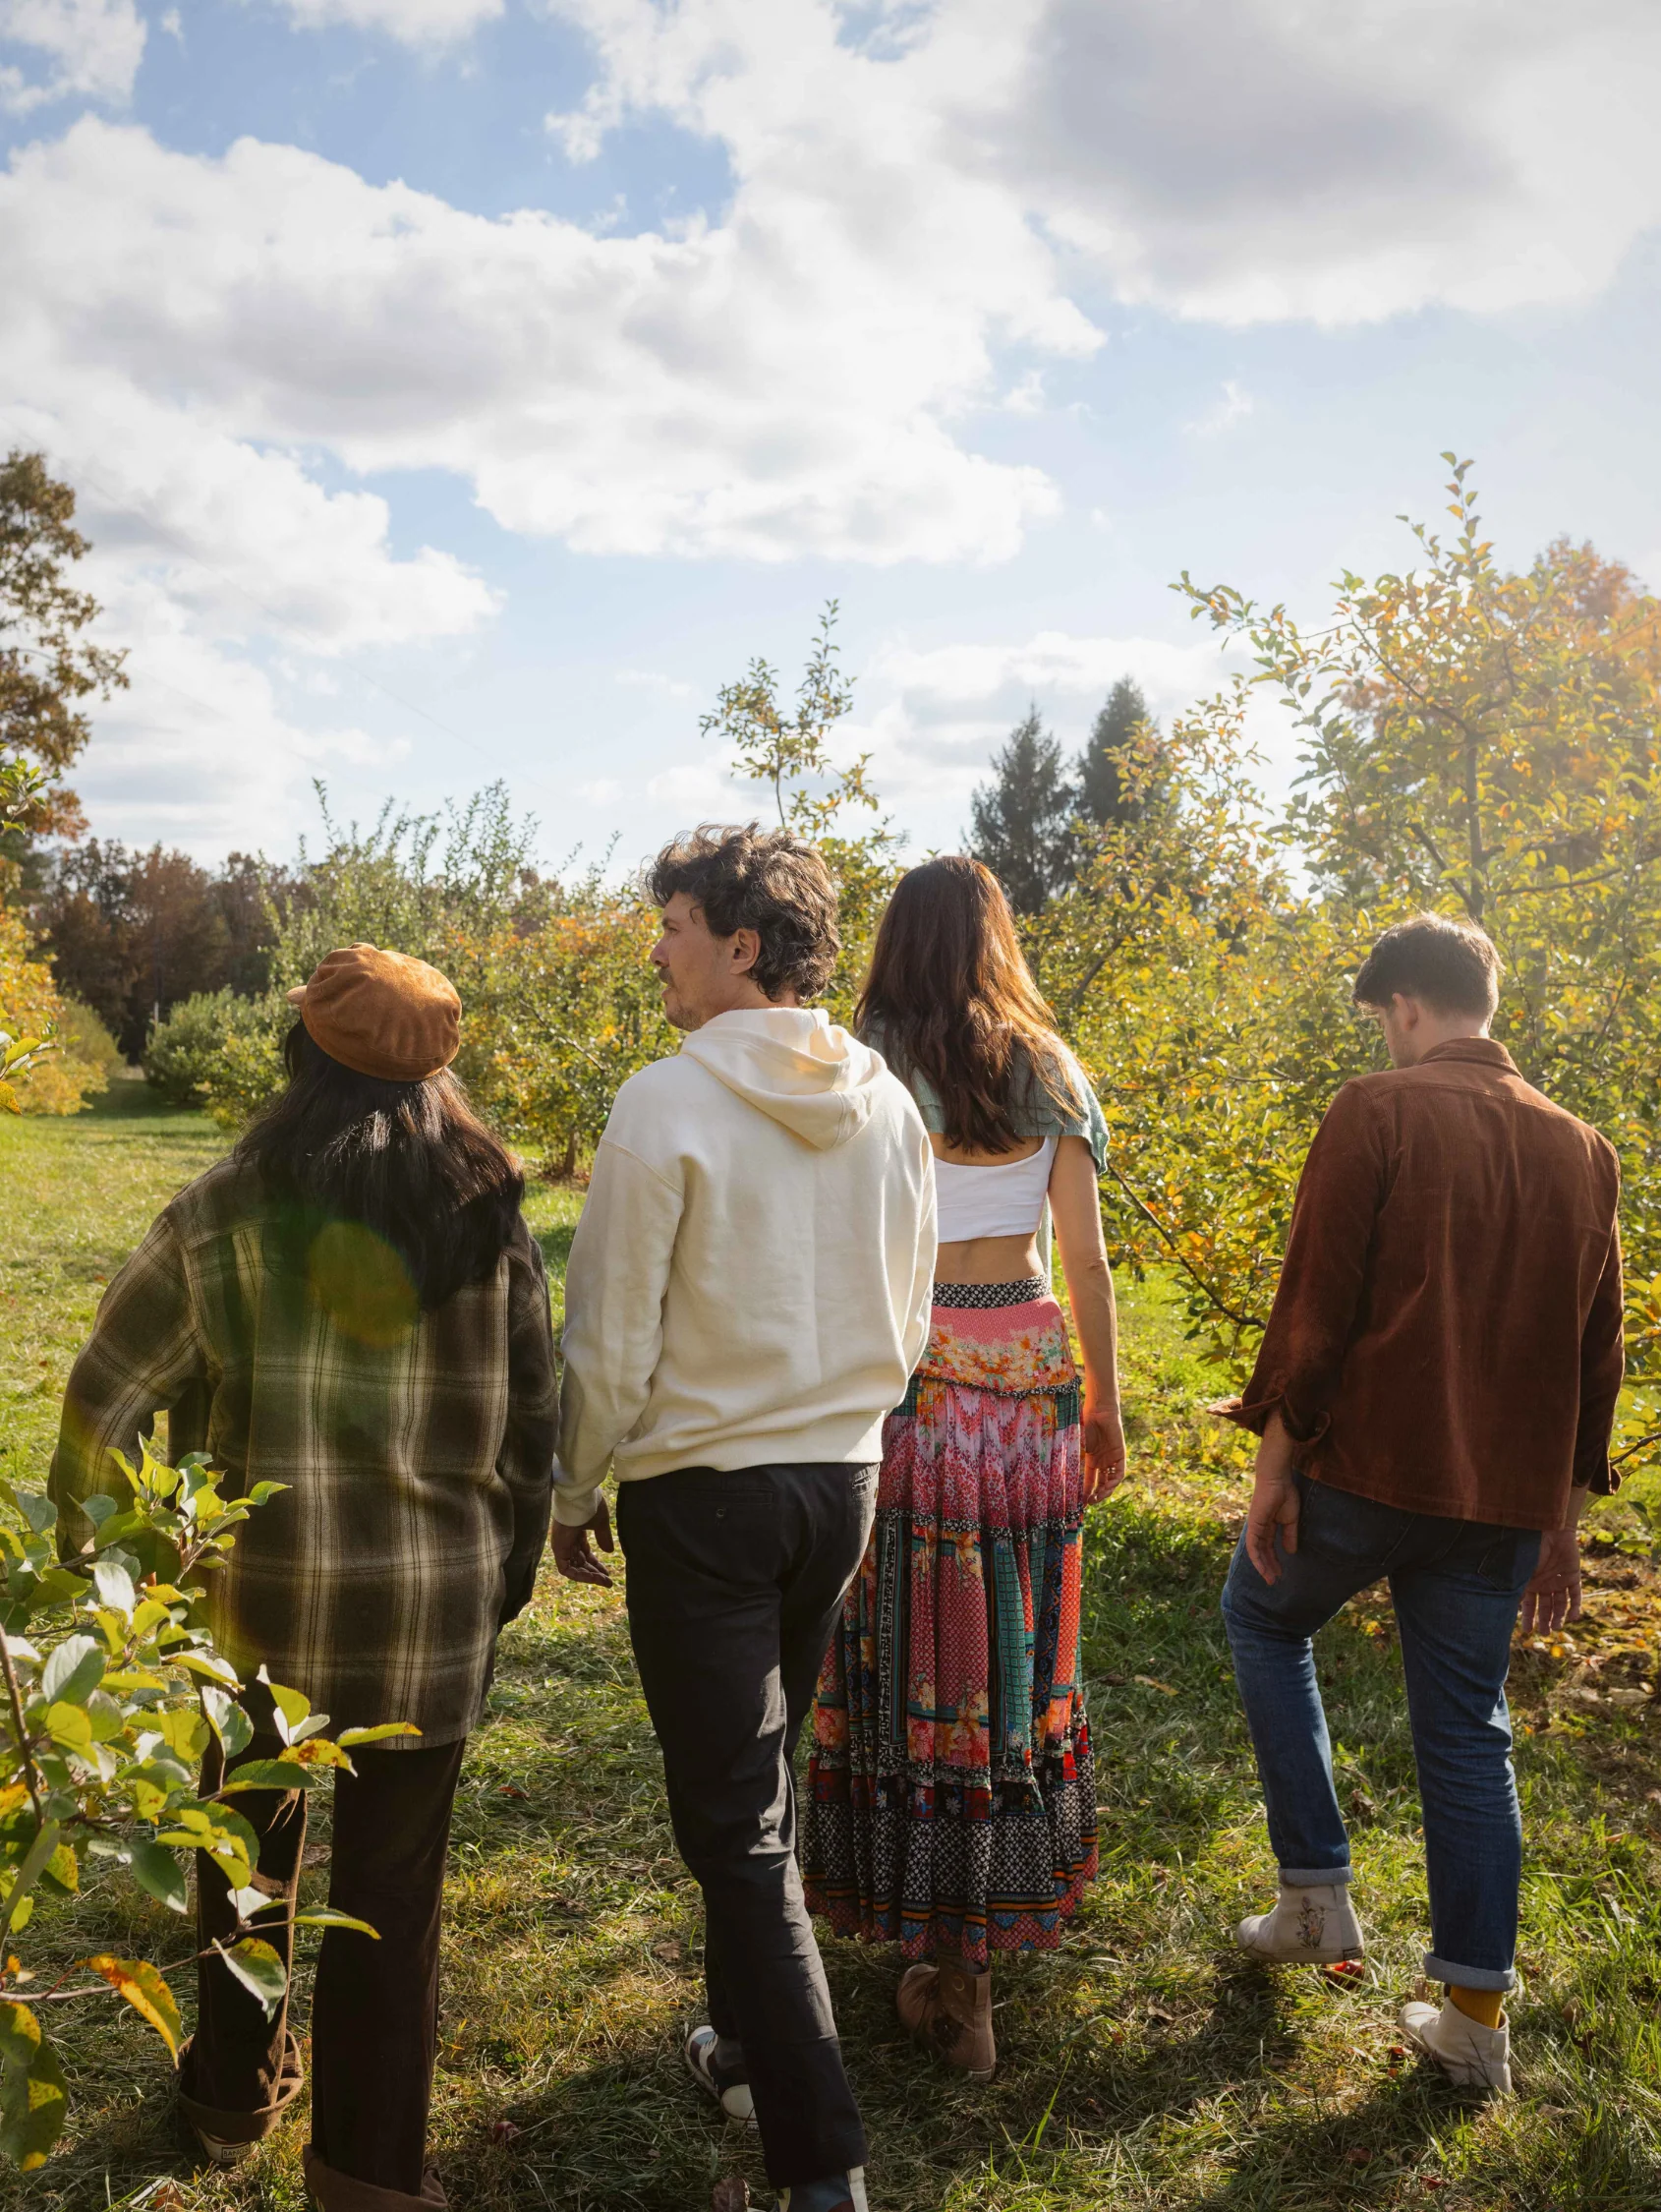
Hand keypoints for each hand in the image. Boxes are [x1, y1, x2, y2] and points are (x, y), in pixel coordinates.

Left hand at [551, 1498, 613, 1587]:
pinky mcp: (558, 1549)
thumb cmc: (589, 1505)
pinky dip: (579, 1575)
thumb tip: (609, 1551)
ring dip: (589, 1576)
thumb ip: (604, 1537)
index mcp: (576, 1532)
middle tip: (608, 1581)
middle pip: (580, 1562)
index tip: (607, 1573)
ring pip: (574, 1568)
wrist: (580, 1496)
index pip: (584, 1553)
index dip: (596, 1564)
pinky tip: (593, 1578)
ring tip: (605, 1581)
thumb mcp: (601, 1523)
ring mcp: (562, 1545)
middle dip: (594, 1573)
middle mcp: (567, 1540)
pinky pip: (566, 1569)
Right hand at [1081, 1397, 1126, 1502]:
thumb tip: (1057, 1474)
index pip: (1090, 1480)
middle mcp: (1102, 1461)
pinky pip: (1120, 1472)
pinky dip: (1115, 1481)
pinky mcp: (1120, 1455)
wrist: (1098, 1411)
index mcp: (1091, 1460)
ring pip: (1111, 1480)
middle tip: (1091, 1502)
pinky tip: (1108, 1486)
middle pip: (1101, 1483)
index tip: (1082, 1503)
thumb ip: (1073, 1459)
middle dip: (1097, 1494)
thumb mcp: (1078, 1445)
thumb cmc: (1084, 1424)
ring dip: (1106, 1491)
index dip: (1087, 1492)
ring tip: (1099, 1496)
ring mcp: (1112, 1458)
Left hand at [1244, 1415, 1299, 1585]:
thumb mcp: (1291, 1520)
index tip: (1280, 1574)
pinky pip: (1253, 1545)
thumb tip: (1290, 1552)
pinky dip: (1257, 1557)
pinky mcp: (1254, 1525)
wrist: (1277, 1480)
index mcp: (1268, 1526)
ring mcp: (1255, 1527)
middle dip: (1268, 1567)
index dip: (1274, 1560)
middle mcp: (1260, 1528)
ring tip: (1270, 1579)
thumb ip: (1289, 1535)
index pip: (1269, 1547)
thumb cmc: (1285, 1494)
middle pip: (1262, 1552)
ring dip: (1262, 1566)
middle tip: (1273, 1581)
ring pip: (1256, 1552)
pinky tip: (1262, 1568)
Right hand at [1519, 1526, 1581, 1636]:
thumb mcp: (1520, 1569)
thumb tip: (1501, 1603)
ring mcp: (1559, 1580)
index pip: (1528, 1604)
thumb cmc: (1530, 1546)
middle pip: (1545, 1607)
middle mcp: (1544, 1584)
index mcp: (1530, 1582)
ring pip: (1560, 1604)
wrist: (1549, 1529)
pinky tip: (1572, 1617)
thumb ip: (1515, 1585)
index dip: (1528, 1618)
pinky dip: (1575, 1606)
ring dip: (1558, 1616)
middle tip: (1543, 1634)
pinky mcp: (1573, 1576)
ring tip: (1556, 1628)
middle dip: (1544, 1621)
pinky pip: (1575, 1595)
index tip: (1526, 1632)